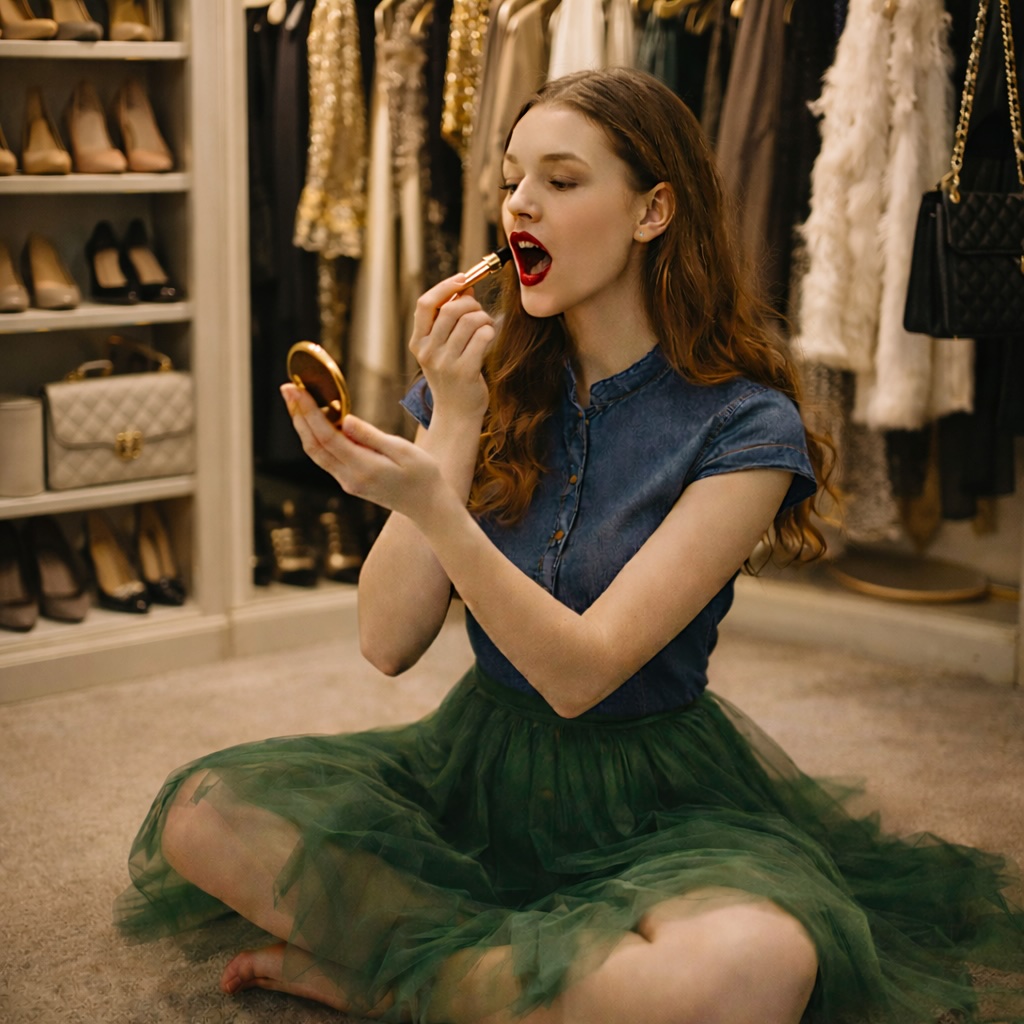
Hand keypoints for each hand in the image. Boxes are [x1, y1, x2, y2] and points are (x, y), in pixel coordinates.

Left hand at [281, 384, 447, 520]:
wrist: (428, 507)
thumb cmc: (423, 476)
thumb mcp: (403, 450)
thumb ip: (371, 436)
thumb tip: (344, 420)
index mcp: (363, 468)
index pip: (327, 437)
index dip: (309, 412)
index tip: (296, 390)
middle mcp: (350, 478)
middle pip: (314, 445)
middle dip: (298, 416)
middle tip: (287, 389)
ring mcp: (348, 482)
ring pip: (316, 453)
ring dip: (303, 427)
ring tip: (296, 402)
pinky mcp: (350, 482)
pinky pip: (326, 458)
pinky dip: (316, 437)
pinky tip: (316, 421)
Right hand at [410, 275, 495, 422]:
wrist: (456, 414)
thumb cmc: (451, 376)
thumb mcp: (442, 347)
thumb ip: (449, 318)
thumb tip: (465, 286)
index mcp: (418, 343)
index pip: (425, 304)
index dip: (445, 287)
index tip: (463, 279)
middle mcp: (428, 352)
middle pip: (451, 310)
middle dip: (471, 303)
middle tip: (478, 310)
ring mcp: (445, 363)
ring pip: (470, 322)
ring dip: (483, 317)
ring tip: (486, 326)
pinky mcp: (465, 372)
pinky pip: (482, 337)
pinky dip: (490, 331)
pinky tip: (489, 338)